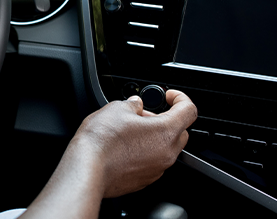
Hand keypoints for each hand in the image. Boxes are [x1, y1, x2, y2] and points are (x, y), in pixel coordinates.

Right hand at [75, 90, 196, 197]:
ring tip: (131, 131)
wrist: (87, 170)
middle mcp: (167, 153)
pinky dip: (145, 153)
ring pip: (166, 148)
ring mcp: (157, 169)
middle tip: (145, 114)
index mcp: (166, 131)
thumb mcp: (116, 108)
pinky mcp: (145, 180)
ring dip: (155, 137)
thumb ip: (133, 104)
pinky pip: (153, 162)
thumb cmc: (101, 141)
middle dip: (167, 120)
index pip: (189, 110)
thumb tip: (136, 105)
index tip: (169, 96)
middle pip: (180, 132)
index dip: (180, 98)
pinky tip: (125, 147)